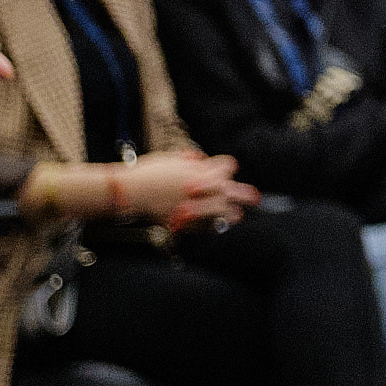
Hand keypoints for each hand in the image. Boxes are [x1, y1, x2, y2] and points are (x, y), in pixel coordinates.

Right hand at [129, 151, 257, 228]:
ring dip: (232, 213)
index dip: (225, 168)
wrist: (131, 192)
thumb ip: (192, 161)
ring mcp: (201, 207)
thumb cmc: (150, 172)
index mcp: (205, 171)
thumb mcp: (173, 158)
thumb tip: (201, 160)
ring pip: (231, 214)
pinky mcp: (190, 223)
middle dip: (248, 195)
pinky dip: (211, 224)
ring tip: (234, 214)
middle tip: (254, 198)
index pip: (230, 166)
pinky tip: (210, 222)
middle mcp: (208, 189)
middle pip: (241, 192)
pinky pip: (210, 227)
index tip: (223, 172)